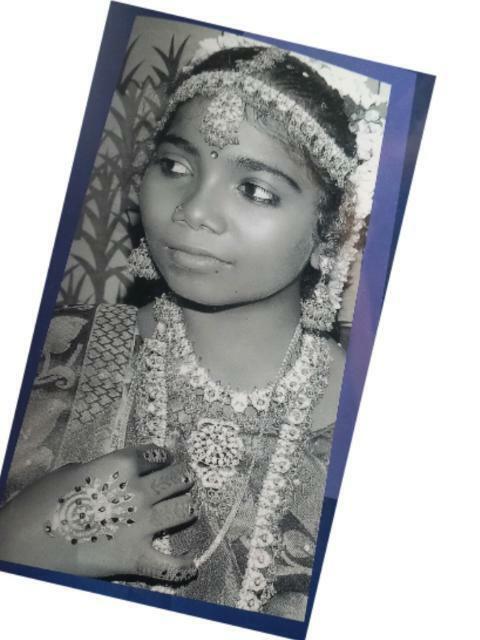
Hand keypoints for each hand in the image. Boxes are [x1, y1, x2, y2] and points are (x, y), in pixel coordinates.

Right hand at [0, 444, 197, 582]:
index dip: (163, 456)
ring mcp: (140, 525)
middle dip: (184, 477)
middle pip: (177, 478)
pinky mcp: (135, 557)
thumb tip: (109, 475)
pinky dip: (182, 566)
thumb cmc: (41, 502)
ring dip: (189, 508)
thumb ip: (99, 470)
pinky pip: (169, 565)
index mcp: (120, 465)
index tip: (167, 458)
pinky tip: (191, 563)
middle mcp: (138, 491)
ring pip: (184, 511)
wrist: (25, 542)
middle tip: (186, 479)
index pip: (154, 454)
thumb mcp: (71, 472)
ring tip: (190, 507)